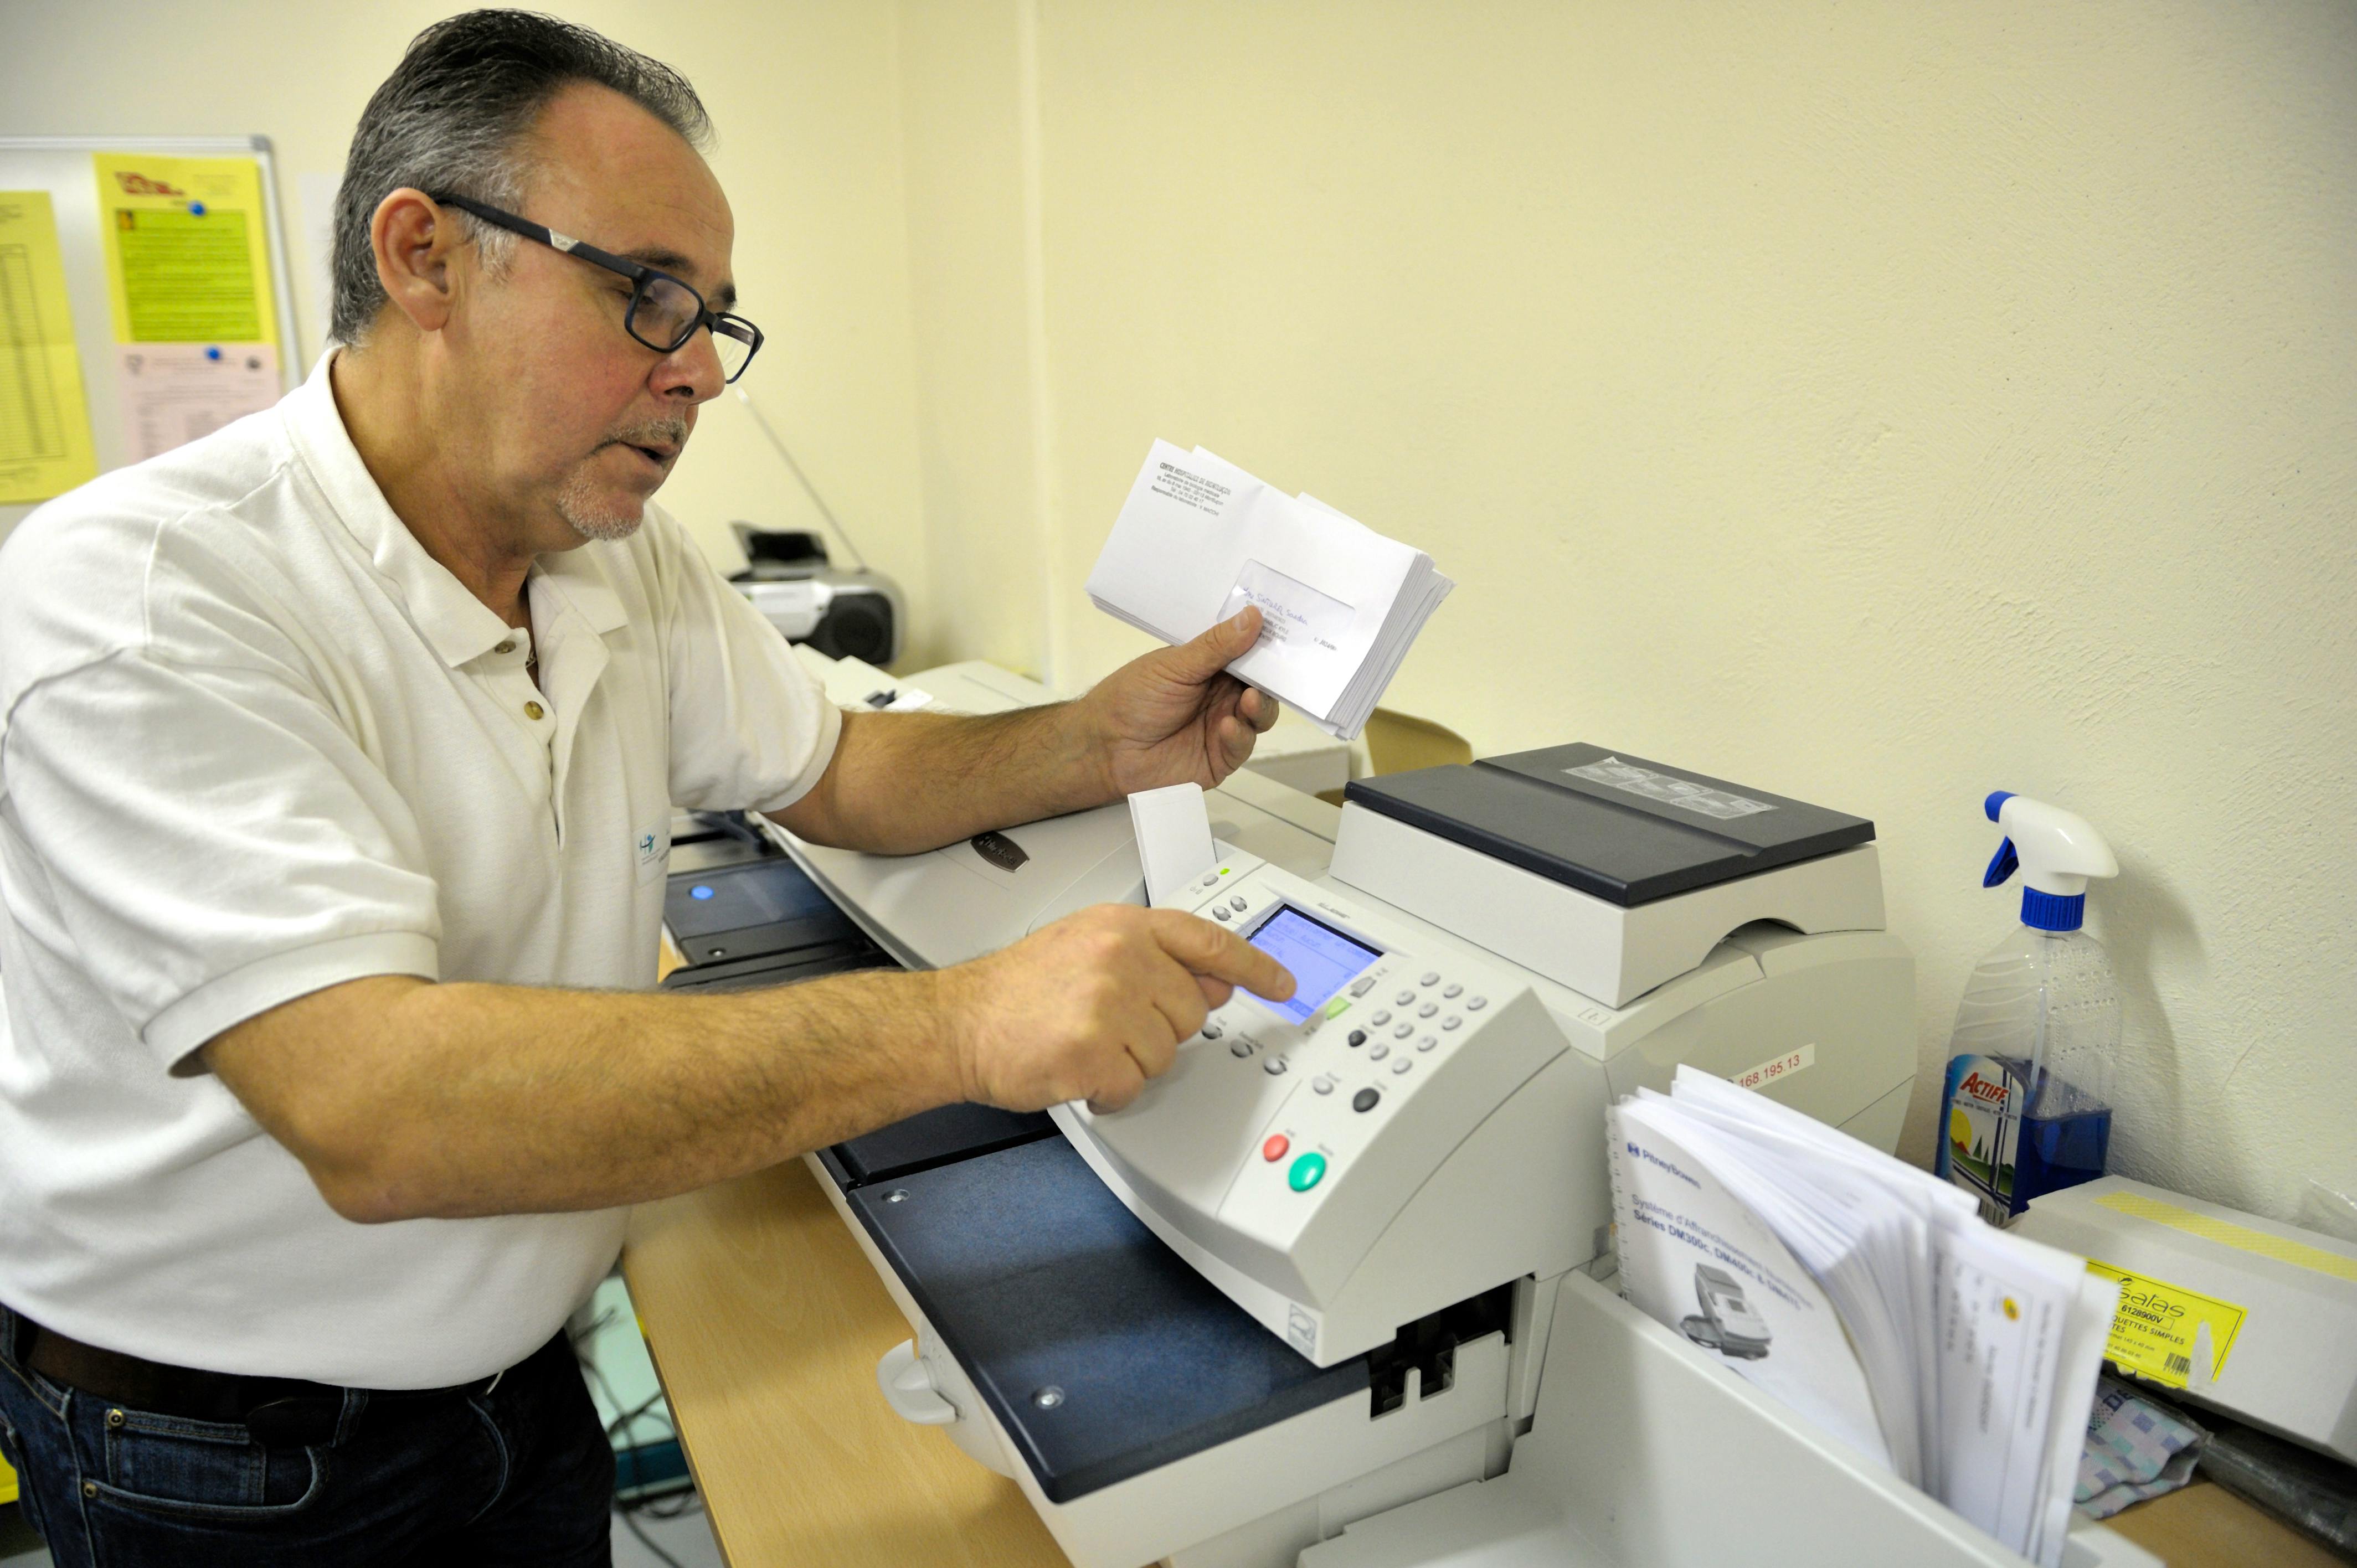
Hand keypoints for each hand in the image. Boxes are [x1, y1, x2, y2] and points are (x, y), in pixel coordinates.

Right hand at [937, 904, 1295, 1112]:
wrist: (958, 1023)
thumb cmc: (1017, 990)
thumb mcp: (1087, 947)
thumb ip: (1151, 957)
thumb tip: (1213, 982)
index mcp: (1123, 927)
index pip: (1208, 941)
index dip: (1254, 966)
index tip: (1283, 985)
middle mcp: (1120, 957)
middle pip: (1191, 1012)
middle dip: (1159, 1031)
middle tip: (1111, 1026)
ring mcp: (1108, 1004)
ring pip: (1166, 1054)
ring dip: (1131, 1063)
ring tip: (1087, 1045)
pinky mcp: (1093, 1052)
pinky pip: (1133, 1087)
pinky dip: (1109, 1092)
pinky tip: (1078, 1072)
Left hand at [1084, 607, 1283, 795]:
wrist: (1104, 748)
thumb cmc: (1130, 700)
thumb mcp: (1174, 666)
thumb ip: (1216, 646)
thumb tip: (1251, 617)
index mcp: (1211, 666)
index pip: (1248, 652)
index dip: (1265, 642)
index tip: (1282, 630)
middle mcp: (1222, 694)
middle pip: (1262, 684)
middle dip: (1272, 677)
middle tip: (1276, 670)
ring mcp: (1224, 725)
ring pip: (1260, 715)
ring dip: (1260, 706)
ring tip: (1249, 700)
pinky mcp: (1221, 757)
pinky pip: (1243, 746)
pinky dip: (1240, 735)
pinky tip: (1227, 726)